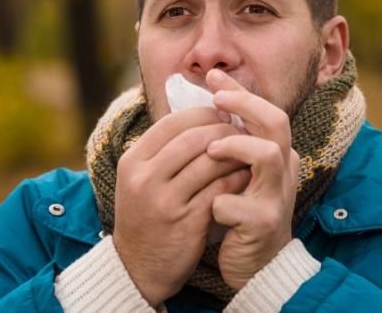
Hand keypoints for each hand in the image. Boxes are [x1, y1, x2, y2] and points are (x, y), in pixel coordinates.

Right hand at [113, 106, 250, 305]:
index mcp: (132, 161)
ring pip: (209, 161)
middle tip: (242, 130)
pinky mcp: (186, 222)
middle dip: (222, 130)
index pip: (172, 122)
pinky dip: (236, 178)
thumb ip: (163, 150)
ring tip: (249, 150)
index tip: (222, 115)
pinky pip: (219, 189)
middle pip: (192, 138)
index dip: (202, 114)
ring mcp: (165, 201)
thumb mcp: (140, 179)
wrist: (138, 268)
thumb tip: (201, 116)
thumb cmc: (146, 216)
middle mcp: (145, 178)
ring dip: (235, 152)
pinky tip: (247, 176)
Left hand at [205, 69, 299, 289]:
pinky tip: (208, 210)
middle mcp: (284, 171)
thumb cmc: (240, 216)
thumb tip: (204, 106)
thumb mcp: (238, 176)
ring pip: (267, 154)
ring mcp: (277, 197)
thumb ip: (229, 145)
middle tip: (215, 99)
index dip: (240, 93)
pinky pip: (238, 204)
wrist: (256, 268)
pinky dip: (219, 203)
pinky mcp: (265, 225)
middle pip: (276, 122)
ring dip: (235, 147)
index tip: (212, 78)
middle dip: (244, 105)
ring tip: (210, 150)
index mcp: (277, 156)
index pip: (266, 112)